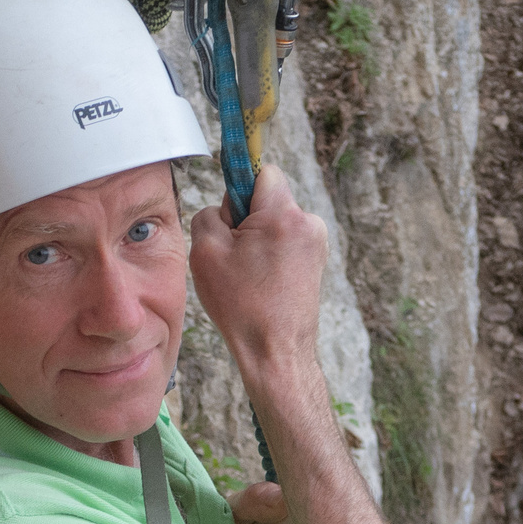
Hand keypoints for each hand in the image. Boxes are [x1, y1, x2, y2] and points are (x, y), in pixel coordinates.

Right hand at [187, 164, 325, 373]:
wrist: (275, 351)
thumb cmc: (242, 305)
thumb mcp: (205, 252)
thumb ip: (210, 215)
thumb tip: (225, 209)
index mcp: (283, 214)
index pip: (262, 172)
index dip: (239, 186)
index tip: (231, 209)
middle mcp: (308, 223)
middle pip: (269, 198)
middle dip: (247, 218)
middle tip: (232, 254)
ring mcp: (317, 243)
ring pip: (276, 221)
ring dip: (258, 238)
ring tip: (247, 274)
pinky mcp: (316, 261)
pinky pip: (286, 241)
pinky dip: (271, 254)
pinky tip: (261, 281)